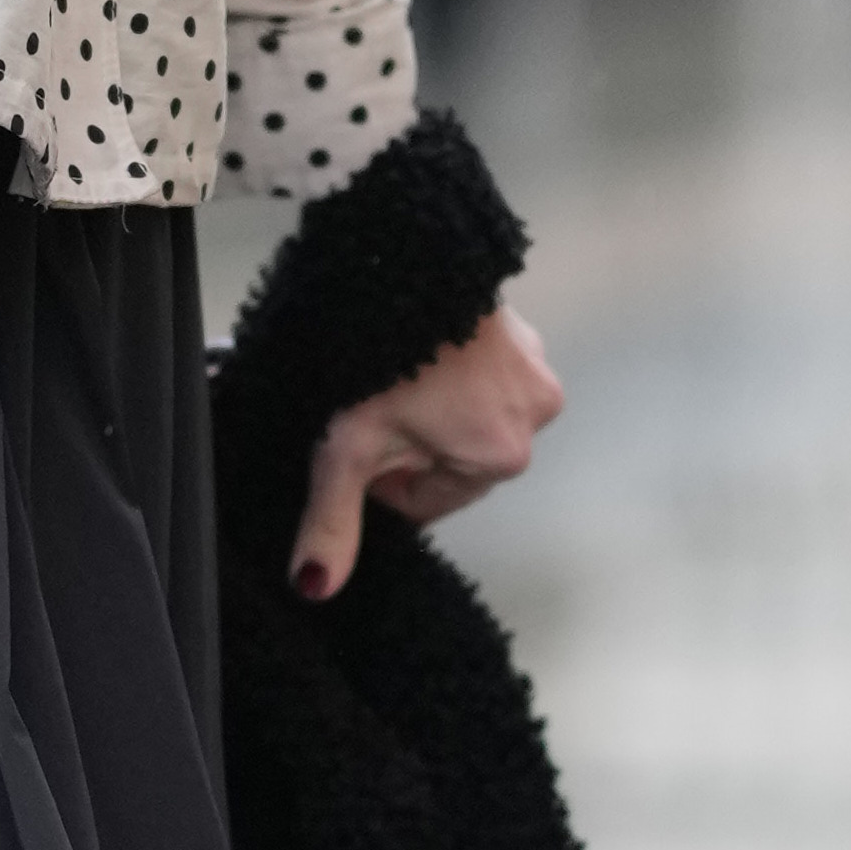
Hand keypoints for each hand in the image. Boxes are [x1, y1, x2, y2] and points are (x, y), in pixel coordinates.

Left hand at [292, 297, 561, 599]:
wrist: (404, 262)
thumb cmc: (379, 355)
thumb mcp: (346, 449)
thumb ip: (332, 522)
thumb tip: (315, 588)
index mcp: (502, 458)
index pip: (427, 502)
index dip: (382, 479)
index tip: (363, 443)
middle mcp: (534, 417)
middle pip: (452, 460)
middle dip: (410, 442)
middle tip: (374, 402)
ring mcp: (535, 371)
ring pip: (465, 417)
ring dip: (430, 406)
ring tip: (394, 372)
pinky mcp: (524, 335)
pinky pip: (479, 375)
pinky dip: (448, 369)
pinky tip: (415, 349)